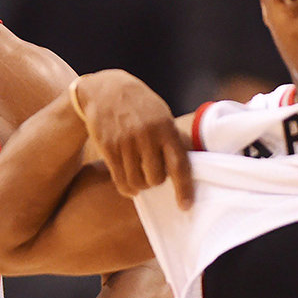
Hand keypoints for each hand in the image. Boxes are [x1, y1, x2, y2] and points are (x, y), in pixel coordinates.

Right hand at [76, 70, 193, 208]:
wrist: (106, 91)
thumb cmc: (141, 106)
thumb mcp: (162, 114)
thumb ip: (174, 138)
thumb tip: (191, 164)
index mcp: (165, 127)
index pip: (179, 164)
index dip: (184, 188)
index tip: (186, 206)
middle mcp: (146, 135)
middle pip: (156, 178)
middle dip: (156, 181)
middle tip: (153, 173)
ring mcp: (125, 142)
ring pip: (137, 182)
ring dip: (141, 186)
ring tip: (140, 177)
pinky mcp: (108, 148)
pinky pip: (120, 181)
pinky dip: (127, 188)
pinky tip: (129, 184)